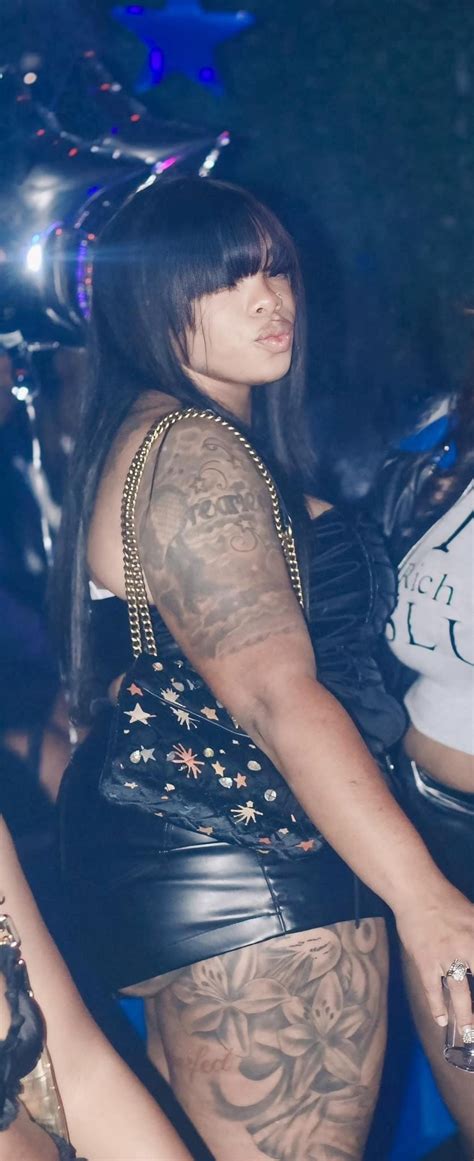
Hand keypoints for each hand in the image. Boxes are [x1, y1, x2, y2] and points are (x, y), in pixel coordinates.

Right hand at [395, 882, 473, 1032]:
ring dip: (466, 1015)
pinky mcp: (426, 962)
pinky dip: (437, 1007)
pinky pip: (433, 990)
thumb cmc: (447, 902)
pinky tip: (441, 1020)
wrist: (417, 893)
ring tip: (470, 1032)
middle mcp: (466, 949)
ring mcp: (445, 958)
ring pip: (460, 994)